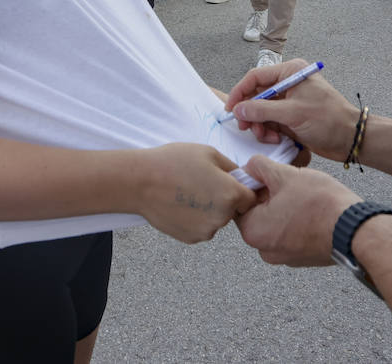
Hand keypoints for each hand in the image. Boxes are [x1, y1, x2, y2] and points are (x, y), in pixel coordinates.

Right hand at [135, 143, 256, 243]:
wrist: (140, 182)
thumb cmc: (173, 163)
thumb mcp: (208, 153)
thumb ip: (232, 167)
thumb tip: (243, 177)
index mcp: (231, 194)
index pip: (251, 198)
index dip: (241, 189)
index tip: (227, 182)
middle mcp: (223, 217)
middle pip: (233, 210)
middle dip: (223, 199)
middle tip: (201, 183)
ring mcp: (207, 230)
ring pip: (217, 220)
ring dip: (209, 210)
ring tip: (187, 193)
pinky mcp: (192, 238)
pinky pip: (202, 228)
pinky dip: (195, 219)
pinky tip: (180, 204)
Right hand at [225, 59, 359, 160]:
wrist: (350, 139)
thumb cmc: (328, 120)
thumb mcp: (293, 114)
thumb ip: (262, 110)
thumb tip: (238, 109)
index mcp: (290, 72)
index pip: (256, 77)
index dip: (240, 92)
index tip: (231, 109)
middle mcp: (288, 83)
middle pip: (256, 95)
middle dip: (250, 113)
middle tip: (246, 127)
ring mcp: (289, 101)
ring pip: (261, 111)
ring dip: (260, 125)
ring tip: (267, 137)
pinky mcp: (291, 116)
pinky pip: (270, 121)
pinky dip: (269, 131)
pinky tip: (276, 139)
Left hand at [237, 155, 362, 265]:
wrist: (356, 230)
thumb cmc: (321, 204)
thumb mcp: (286, 175)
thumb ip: (261, 168)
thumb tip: (250, 166)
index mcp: (253, 232)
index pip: (240, 203)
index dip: (253, 185)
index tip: (267, 176)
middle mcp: (265, 250)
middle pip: (257, 215)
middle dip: (269, 197)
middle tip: (287, 183)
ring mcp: (285, 258)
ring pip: (275, 224)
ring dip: (284, 209)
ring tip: (302, 195)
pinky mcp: (302, 259)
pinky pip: (291, 235)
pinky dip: (296, 222)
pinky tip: (311, 209)